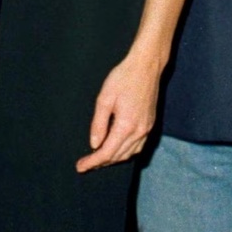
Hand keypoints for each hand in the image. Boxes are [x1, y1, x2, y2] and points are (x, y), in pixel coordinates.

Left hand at [75, 50, 159, 172]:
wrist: (147, 65)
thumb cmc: (124, 77)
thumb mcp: (105, 98)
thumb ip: (98, 124)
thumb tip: (94, 144)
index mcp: (126, 125)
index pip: (107, 152)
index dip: (93, 161)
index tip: (80, 166)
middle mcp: (139, 131)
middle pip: (118, 156)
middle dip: (101, 162)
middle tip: (86, 163)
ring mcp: (147, 128)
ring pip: (129, 153)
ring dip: (114, 158)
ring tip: (98, 158)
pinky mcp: (150, 123)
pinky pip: (138, 146)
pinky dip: (126, 152)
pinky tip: (117, 148)